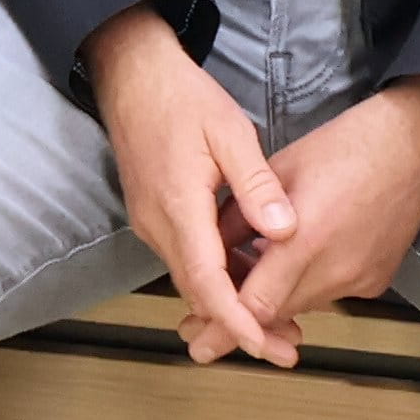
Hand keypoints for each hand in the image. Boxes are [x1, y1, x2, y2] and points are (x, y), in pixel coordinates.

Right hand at [90, 3, 296, 363]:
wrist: (131, 74)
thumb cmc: (181, 97)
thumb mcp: (229, 130)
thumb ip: (256, 183)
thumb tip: (285, 230)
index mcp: (178, 206)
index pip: (206, 281)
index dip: (236, 319)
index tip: (265, 345)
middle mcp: (158, 225)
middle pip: (199, 292)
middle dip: (241, 324)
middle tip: (289, 344)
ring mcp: (151, 223)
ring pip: (192, 278)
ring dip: (230, 302)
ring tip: (279, 317)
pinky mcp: (153, 216)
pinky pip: (187, 258)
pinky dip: (217, 276)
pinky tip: (249, 273)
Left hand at [222, 78, 419, 358]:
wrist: (411, 148)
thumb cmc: (342, 147)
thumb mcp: (276, 171)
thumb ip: (239, 216)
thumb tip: (208, 249)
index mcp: (306, 238)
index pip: (258, 304)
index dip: (225, 327)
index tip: (200, 343)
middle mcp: (336, 270)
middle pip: (278, 314)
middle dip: (241, 321)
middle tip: (203, 325)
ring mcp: (359, 280)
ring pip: (301, 306)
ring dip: (273, 299)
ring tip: (244, 281)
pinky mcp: (376, 283)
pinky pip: (327, 295)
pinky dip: (302, 287)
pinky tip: (290, 263)